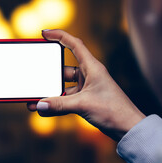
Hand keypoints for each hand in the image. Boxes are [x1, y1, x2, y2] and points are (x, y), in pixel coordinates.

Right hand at [27, 29, 144, 140]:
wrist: (128, 128)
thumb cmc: (113, 110)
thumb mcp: (83, 105)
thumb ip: (59, 105)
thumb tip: (39, 105)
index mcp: (92, 67)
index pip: (74, 45)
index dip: (59, 36)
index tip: (44, 34)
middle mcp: (88, 76)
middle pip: (63, 70)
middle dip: (48, 76)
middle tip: (34, 77)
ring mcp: (86, 89)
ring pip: (62, 88)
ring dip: (49, 94)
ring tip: (33, 100)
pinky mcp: (84, 101)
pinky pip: (65, 101)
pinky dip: (55, 104)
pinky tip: (42, 110)